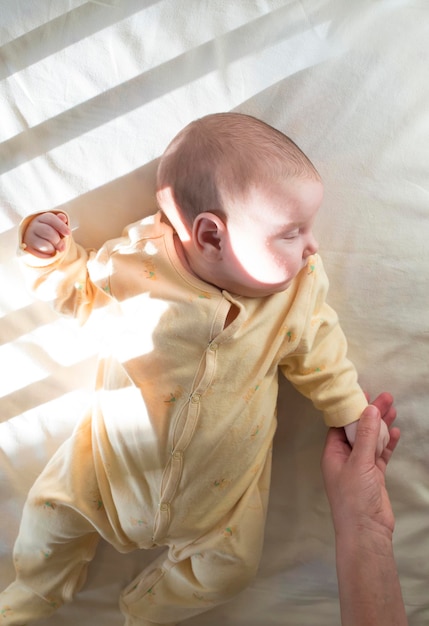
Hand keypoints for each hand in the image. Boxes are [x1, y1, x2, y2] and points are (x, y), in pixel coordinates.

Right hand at [22, 212, 70, 257]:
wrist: (39, 246)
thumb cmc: (52, 235)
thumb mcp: (57, 228)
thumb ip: (61, 223)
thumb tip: (63, 217)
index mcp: (41, 219)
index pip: (50, 218)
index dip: (61, 226)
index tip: (68, 233)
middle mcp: (33, 226)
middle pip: (47, 231)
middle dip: (57, 240)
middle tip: (63, 247)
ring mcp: (29, 238)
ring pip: (43, 244)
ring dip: (52, 248)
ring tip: (54, 250)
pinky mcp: (28, 249)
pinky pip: (39, 254)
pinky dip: (47, 255)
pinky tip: (48, 253)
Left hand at [321, 392, 399, 537]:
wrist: (366, 532)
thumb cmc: (354, 497)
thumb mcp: (359, 463)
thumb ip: (367, 436)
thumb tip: (370, 409)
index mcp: (332, 453)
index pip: (341, 424)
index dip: (352, 408)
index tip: (364, 393)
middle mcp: (344, 457)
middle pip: (358, 429)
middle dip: (371, 413)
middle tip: (386, 396)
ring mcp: (360, 467)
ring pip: (371, 440)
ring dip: (381, 425)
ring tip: (393, 407)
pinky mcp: (374, 475)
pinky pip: (380, 454)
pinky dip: (388, 443)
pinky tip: (396, 431)